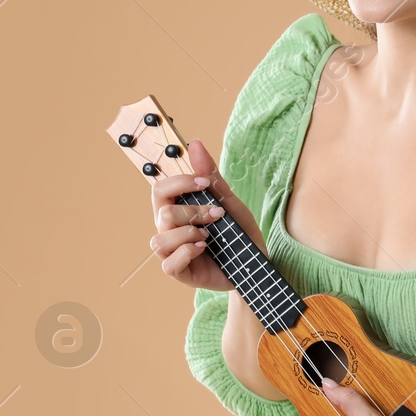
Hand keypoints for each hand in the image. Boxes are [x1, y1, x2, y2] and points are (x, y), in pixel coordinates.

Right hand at [149, 138, 264, 292]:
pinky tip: (203, 249)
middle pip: (162, 212)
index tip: (203, 183)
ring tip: (208, 237)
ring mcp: (172, 252)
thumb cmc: (239, 233)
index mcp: (178, 209)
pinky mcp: (179, 272)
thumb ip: (211, 176)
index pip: (159, 189)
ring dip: (189, 234)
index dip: (178, 183)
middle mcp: (170, 230)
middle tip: (217, 216)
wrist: (256, 265)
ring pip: (159, 239)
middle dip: (194, 211)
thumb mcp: (229, 202)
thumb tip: (195, 144)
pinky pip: (168, 264)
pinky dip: (186, 253)